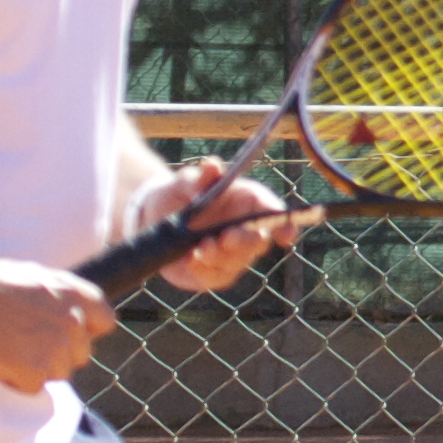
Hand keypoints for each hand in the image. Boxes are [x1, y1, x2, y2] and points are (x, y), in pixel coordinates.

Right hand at [0, 257, 116, 392]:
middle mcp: (74, 322)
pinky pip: (33, 387)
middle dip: (57, 354)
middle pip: (79, 354)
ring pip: (58, 373)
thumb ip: (62, 299)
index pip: (105, 322)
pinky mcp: (35, 372)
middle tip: (26, 343)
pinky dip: (15, 380)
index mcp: (78, 295)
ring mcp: (56, 349)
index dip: (85, 331)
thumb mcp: (40, 277)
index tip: (66, 334)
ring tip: (9, 349)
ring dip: (37, 369)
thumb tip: (70, 316)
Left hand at [145, 156, 303, 291]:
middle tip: (228, 236)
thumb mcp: (186, 181)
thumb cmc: (181, 192)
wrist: (156, 215)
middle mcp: (247, 230)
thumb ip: (201, 177)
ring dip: (220, 256)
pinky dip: (203, 269)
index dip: (286, 223)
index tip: (286, 231)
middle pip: (259, 241)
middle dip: (246, 241)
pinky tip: (190, 259)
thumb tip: (213, 166)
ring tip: (202, 247)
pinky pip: (215, 276)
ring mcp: (233, 255)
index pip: (275, 213)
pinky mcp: (214, 274)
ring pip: (237, 262)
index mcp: (250, 202)